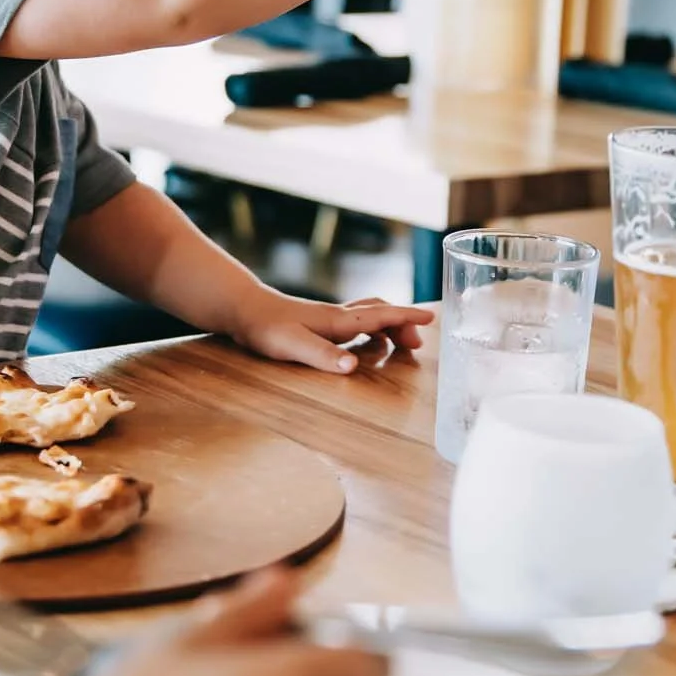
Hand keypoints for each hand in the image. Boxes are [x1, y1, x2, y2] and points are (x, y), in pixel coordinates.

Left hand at [229, 290, 428, 373]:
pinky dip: (372, 329)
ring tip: (402, 344)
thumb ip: (322, 356)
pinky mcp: (318, 323)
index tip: (432, 317)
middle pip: (380, 313)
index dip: (406, 316)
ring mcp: (328, 318)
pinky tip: (366, 344)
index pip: (380, 315)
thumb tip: (353, 367)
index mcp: (337, 321)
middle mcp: (337, 316)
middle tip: (419, 343)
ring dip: (389, 326)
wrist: (243, 309)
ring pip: (369, 315)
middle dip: (403, 324)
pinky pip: (356, 322)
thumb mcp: (291, 345)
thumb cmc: (265, 328)